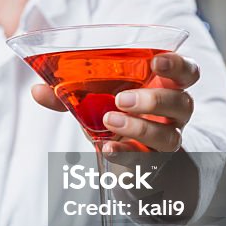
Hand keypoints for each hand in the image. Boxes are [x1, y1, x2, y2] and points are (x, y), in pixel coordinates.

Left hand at [31, 52, 198, 152]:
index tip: (157, 61)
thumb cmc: (111, 109)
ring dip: (139, 128)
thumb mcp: (92, 96)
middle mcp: (173, 114)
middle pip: (183, 104)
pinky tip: (107, 148)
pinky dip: (126, 155)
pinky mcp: (153, 164)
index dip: (178, 65)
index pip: (188, 72)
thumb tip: (37, 90)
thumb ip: (67, 91)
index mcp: (164, 85)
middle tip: (121, 99)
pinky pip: (148, 162)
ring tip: (109, 120)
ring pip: (170, 137)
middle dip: (155, 100)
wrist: (118, 149)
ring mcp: (166, 140)